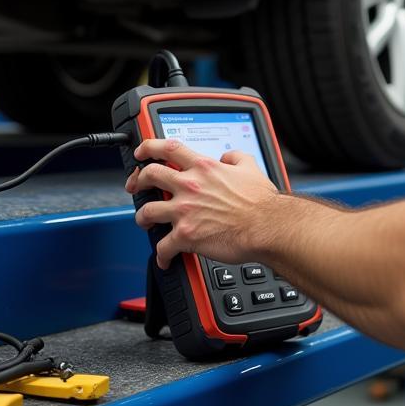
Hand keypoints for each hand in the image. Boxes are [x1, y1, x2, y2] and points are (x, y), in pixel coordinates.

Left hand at [126, 138, 281, 269]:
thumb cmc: (262, 203)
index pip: (168, 148)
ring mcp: (185, 211)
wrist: (267, 227)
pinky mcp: (186, 236)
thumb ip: (236, 157)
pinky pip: (163, 247)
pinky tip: (165, 258)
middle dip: (138, 181)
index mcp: (204, 167)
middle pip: (149, 175)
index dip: (148, 147)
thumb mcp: (250, 167)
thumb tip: (228, 157)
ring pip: (147, 211)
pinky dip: (161, 255)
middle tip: (137, 186)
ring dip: (142, 218)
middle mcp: (190, 186)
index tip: (142, 152)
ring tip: (146, 222)